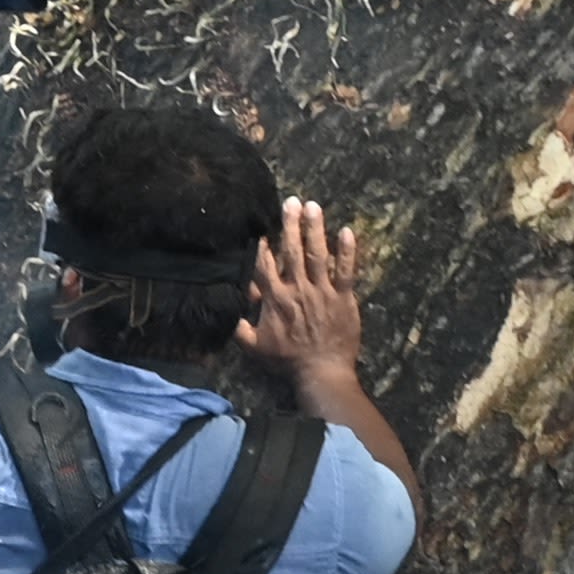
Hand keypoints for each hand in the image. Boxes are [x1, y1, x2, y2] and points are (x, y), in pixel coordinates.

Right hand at [237, 199, 367, 399]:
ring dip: (314, 228)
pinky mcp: (343, 297)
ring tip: (313, 206)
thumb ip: (239, 329)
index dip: (263, 246)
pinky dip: (347, 251)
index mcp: (275, 300)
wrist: (321, 372)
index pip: (265, 266)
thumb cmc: (288, 361)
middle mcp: (297, 290)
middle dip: (290, 224)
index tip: (262, 228)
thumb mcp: (256, 348)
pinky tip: (346, 231)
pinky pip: (345, 270)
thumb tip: (227, 314)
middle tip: (291, 201)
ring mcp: (321, 291)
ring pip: (317, 254)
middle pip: (292, 251)